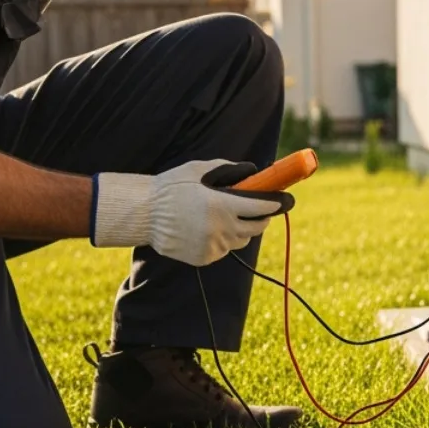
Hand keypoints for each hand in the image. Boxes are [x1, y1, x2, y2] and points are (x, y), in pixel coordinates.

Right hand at [91, 159, 291, 265]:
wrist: (144, 215)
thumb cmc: (171, 187)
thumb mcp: (199, 170)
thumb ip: (228, 170)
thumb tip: (252, 170)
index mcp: (221, 205)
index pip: (260, 208)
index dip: (275, 204)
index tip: (284, 200)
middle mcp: (220, 229)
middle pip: (256, 228)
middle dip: (262, 218)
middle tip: (262, 211)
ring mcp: (213, 246)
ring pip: (241, 241)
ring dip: (241, 230)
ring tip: (228, 218)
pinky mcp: (204, 258)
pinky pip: (224, 250)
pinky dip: (223, 240)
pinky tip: (208, 229)